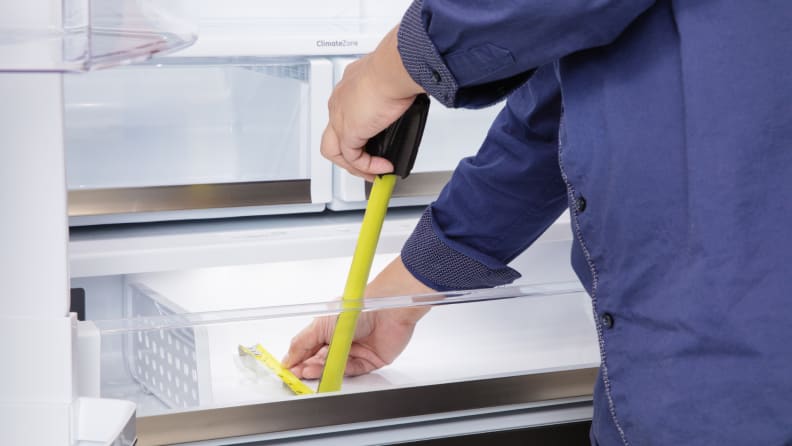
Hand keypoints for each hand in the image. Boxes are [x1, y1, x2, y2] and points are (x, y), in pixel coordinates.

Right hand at [282, 256, 433, 377]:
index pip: (310, 349)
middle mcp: (343, 340)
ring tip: (309, 372)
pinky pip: (353, 370)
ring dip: (322, 371)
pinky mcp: (370, 360)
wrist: (385, 309)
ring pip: (336, 367)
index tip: (288, 370)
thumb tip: (288, 357)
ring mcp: (356, 350)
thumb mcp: (321, 324)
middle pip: (322, 360)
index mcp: (329, 329)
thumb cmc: (356, 308)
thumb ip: (302, 343)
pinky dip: (341, 372)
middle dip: (308, 368)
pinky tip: (330, 372)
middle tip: (297, 375)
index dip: (298, 360)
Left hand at [321, 26, 424, 180]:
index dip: (357, 133)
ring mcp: (341, 118)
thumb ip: (391, 97)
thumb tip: (403, 105)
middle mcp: (340, 102)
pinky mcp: (349, 132)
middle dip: (348, 155)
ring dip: (353, 165)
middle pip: (333, 135)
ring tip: (371, 172)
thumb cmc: (395, 68)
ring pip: (334, 150)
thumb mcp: (391, 84)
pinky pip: (353, 158)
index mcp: (348, 87)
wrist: (393, 68)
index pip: (344, 115)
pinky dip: (367, 166)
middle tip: (367, 163)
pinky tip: (382, 167)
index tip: (373, 140)